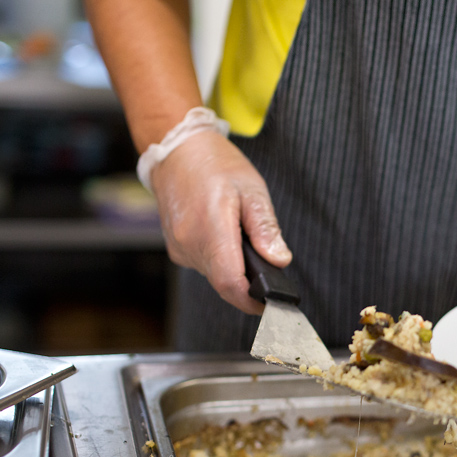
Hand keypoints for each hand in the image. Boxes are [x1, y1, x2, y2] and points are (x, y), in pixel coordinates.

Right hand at [150, 130, 290, 314]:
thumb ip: (266, 228)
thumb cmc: (215, 164)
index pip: (231, 283)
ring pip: (215, 275)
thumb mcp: (251, 189)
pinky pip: (204, 265)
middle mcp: (189, 244)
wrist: (176, 150)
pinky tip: (226, 239)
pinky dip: (220, 259)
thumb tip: (279, 260)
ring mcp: (179, 248)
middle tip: (269, 274)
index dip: (252, 300)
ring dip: (234, 269)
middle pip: (225, 283)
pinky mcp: (176, 249)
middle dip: (249, 284)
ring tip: (245, 243)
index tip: (271, 305)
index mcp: (211, 229)